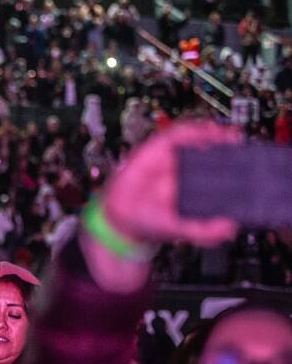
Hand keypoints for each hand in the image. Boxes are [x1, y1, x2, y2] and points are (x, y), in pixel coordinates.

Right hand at [100, 120, 239, 247]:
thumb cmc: (148, 222)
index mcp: (193, 185)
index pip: (217, 166)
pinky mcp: (152, 151)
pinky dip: (187, 131)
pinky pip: (171, 136)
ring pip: (191, 137)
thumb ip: (204, 232)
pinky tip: (199, 132)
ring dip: (208, 132)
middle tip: (236, 139)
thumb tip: (230, 228)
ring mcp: (168, 159)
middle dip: (224, 140)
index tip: (244, 155)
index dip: (231, 158)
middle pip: (207, 147)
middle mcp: (183, 169)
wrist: (120, 221)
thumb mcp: (180, 230)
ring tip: (221, 133)